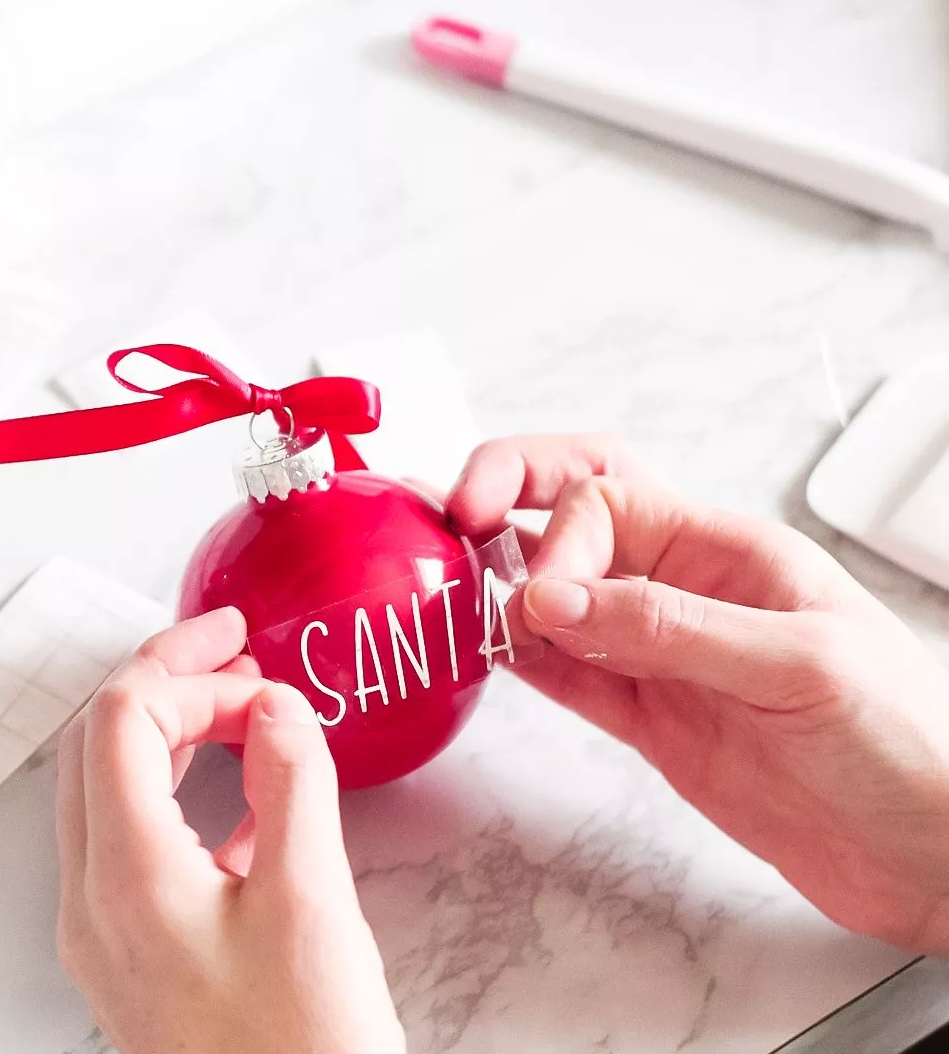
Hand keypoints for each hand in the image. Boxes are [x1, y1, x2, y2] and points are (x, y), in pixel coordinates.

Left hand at [55, 607, 405, 1053]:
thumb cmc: (302, 1052)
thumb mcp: (312, 906)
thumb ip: (292, 786)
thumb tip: (276, 707)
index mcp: (126, 876)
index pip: (119, 719)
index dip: (182, 669)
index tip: (250, 659)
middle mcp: (92, 901)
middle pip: (96, 745)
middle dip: (161, 683)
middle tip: (231, 654)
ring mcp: (100, 935)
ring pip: (103, 792)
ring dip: (163, 737)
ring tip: (238, 712)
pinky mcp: (126, 961)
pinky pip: (124, 848)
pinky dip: (171, 799)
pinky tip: (240, 809)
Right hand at [449, 434, 948, 952]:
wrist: (933, 857)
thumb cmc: (909, 743)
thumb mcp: (798, 666)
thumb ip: (669, 627)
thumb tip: (551, 596)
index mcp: (730, 549)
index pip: (609, 497)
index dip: (558, 533)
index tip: (540, 594)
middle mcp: (687, 588)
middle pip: (575, 511)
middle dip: (506, 497)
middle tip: (452, 518)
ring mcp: (663, 654)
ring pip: (555, 595)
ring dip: (501, 587)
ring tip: (453, 598)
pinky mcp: (653, 721)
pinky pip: (568, 675)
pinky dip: (522, 663)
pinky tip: (491, 656)